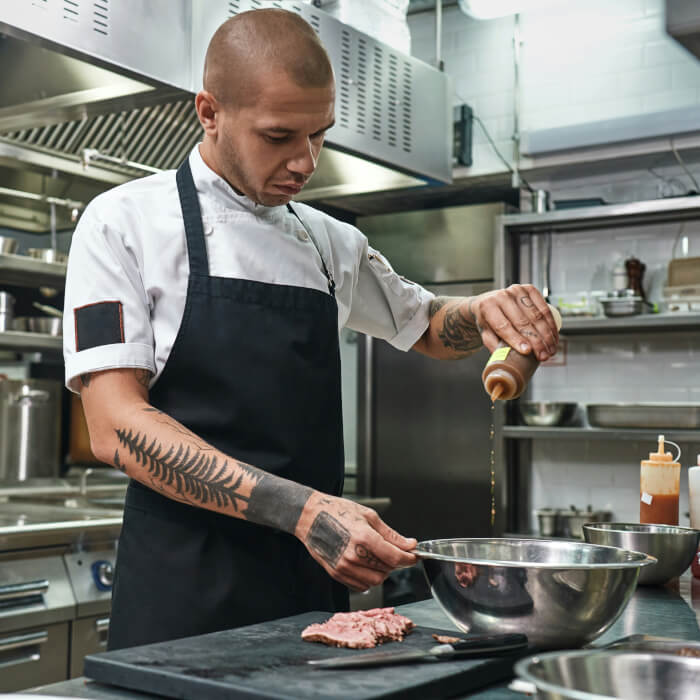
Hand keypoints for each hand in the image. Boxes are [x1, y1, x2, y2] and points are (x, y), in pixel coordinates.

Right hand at [295, 492, 416, 590]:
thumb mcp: (368, 516)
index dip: (409, 558)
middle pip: (387, 570)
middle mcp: (353, 555)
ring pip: (376, 580)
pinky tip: (364, 562)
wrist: (310, 516)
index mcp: (363, 537)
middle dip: (395, 562)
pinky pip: (361, 585)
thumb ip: (391, 534)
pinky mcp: (336, 574)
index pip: (395, 557)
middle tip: (391, 550)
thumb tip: (409, 544)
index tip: (413, 555)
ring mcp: (344, 567)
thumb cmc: (337, 512)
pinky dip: (368, 577)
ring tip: (375, 555)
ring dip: (382, 570)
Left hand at [470, 284, 558, 360]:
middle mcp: (502, 296)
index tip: (528, 352)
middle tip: (543, 356)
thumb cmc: (488, 321)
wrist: (490, 301)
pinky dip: (551, 324)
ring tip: (551, 350)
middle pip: (522, 322)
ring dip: (547, 335)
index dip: (516, 339)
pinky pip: (544, 308)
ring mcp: (516, 291)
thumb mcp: (486, 334)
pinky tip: (554, 337)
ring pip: (536, 316)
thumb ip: (494, 346)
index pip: (503, 325)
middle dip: (536, 341)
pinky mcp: (529, 289)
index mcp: (487, 307)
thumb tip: (506, 358)